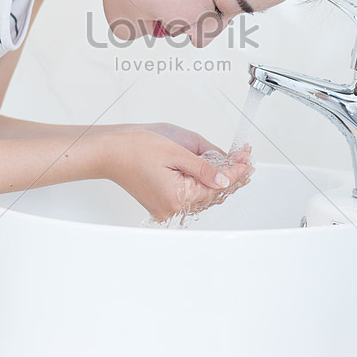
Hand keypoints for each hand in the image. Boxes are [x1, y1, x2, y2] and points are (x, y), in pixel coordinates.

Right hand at [100, 129, 253, 221]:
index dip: (235, 172)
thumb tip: (225, 179)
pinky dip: (202, 184)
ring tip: (233, 163)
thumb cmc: (134, 148)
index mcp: (177, 197)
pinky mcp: (162, 203)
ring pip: (202, 196)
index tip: (247, 162)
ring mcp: (166, 208)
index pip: (217, 186)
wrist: (109, 152)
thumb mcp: (177, 151)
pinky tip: (213, 172)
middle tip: (244, 159)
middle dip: (230, 175)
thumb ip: (205, 168)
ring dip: (217, 180)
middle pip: (212, 194)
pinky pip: (189, 195)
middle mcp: (172, 208)